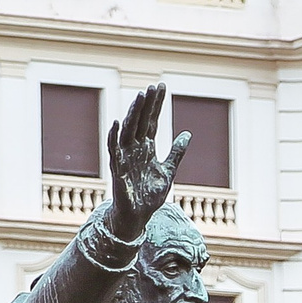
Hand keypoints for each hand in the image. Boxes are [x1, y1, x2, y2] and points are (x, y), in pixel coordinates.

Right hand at [105, 82, 190, 239]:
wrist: (138, 216)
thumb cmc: (150, 196)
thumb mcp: (169, 171)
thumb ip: (177, 153)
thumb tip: (187, 134)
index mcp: (148, 147)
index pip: (153, 120)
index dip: (157, 104)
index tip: (162, 86)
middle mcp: (135, 148)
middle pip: (141, 120)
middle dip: (147, 103)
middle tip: (153, 85)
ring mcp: (125, 156)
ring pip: (129, 130)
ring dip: (133, 113)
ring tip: (140, 97)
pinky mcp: (117, 168)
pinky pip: (113, 149)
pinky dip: (114, 136)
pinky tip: (117, 123)